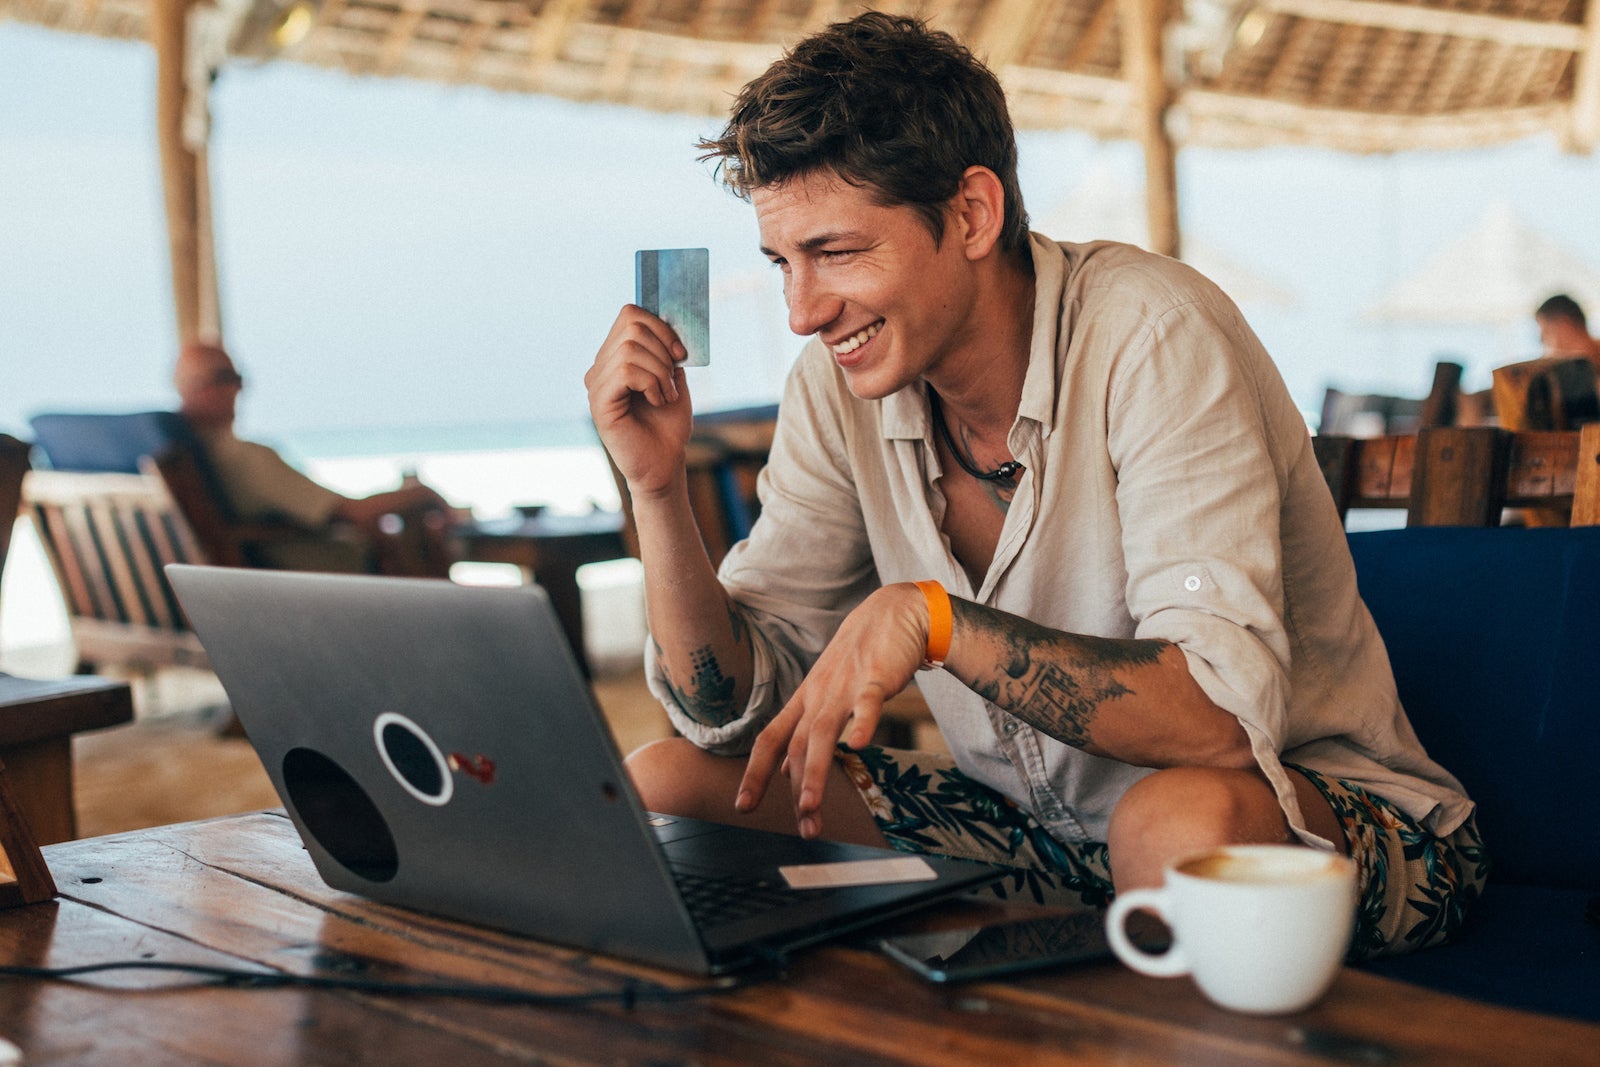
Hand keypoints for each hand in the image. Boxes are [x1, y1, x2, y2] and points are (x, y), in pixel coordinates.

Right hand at [584, 304, 692, 497]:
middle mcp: (600, 368)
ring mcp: (596, 385)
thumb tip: (666, 322)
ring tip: (667, 396)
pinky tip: (658, 401)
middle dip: (663, 350)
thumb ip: (665, 350)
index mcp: (615, 358)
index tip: (680, 354)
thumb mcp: (673, 378)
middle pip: (632, 327)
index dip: (660, 327)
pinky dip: (652, 383)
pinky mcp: (599, 403)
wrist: (664, 463)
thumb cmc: (668, 426)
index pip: (630, 315)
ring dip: (661, 372)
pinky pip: (626, 372)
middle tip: (672, 382)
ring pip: (631, 349)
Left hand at [736, 583, 930, 837]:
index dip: (755, 773)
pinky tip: (860, 744)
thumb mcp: (829, 692)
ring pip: (823, 731)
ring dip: (813, 771)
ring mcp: (845, 685)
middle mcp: (819, 694)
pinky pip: (867, 703)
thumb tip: (788, 767)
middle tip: (801, 828)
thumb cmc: (863, 656)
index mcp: (806, 699)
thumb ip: (809, 728)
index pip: (771, 739)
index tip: (742, 806)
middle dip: (792, 788)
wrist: (896, 611)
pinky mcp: (876, 677)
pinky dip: (863, 723)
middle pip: (795, 743)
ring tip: (809, 805)